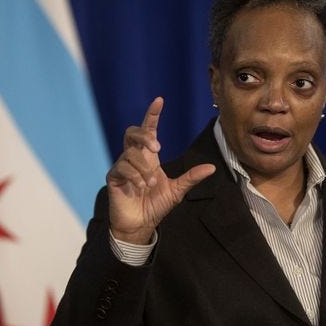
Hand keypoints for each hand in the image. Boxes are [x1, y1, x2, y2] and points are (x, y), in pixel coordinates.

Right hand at [106, 97, 215, 243]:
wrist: (141, 225)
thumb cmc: (156, 205)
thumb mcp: (178, 190)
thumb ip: (191, 177)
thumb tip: (212, 168)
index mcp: (149, 157)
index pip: (149, 130)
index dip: (152, 115)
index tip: (159, 100)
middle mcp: (135, 158)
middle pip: (132, 132)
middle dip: (145, 135)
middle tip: (158, 148)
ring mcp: (122, 166)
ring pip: (130, 153)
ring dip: (144, 169)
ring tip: (151, 185)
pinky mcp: (114, 177)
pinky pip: (122, 167)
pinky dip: (135, 177)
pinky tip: (141, 188)